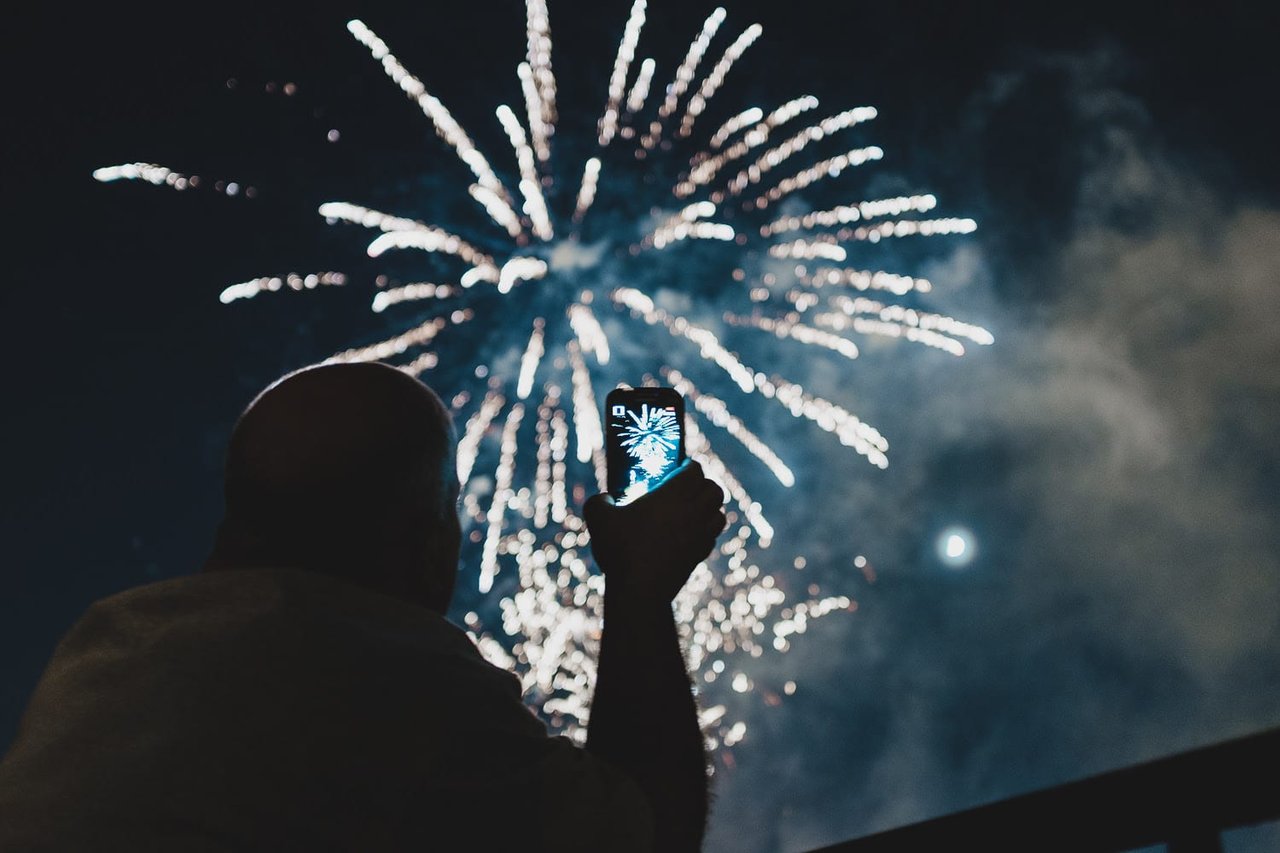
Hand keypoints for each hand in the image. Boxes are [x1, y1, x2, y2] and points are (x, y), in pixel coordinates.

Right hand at [583, 460, 726, 603]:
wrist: (639, 590)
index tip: (679, 466)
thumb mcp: (598, 518)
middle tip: (687, 487)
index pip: (695, 471)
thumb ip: (598, 501)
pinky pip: (712, 537)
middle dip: (704, 484)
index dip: (689, 465)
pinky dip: (706, 531)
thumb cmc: (620, 550)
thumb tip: (605, 498)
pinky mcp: (699, 556)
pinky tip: (690, 534)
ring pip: (720, 514)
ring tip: (692, 510)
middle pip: (715, 490)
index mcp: (673, 495)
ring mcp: (699, 536)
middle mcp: (693, 513)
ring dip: (710, 508)